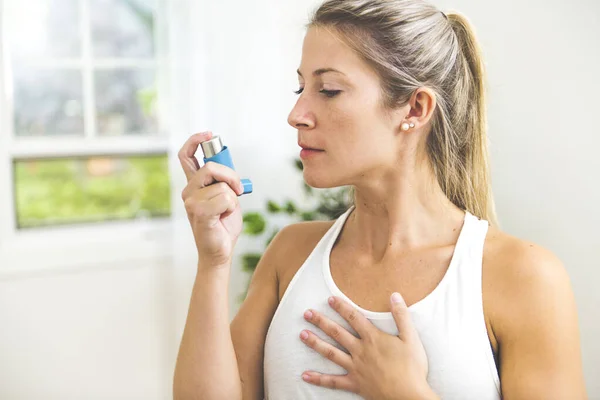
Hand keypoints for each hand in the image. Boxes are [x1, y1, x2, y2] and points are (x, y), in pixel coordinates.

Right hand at [178, 131, 244, 268]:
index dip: (195, 141)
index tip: (208, 135)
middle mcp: (189, 191)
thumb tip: (228, 170)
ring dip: (232, 198)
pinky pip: (224, 198)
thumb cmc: (223, 225)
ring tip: (226, 212)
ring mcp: (191, 202)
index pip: (186, 156)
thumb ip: (223, 181)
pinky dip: (230, 207)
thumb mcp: (227, 197)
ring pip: (222, 186)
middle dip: (230, 176)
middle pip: (210, 167)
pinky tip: (223, 217)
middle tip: (239, 190)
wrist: (220, 252)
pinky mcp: (199, 212)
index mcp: (194, 185)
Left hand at [299, 293, 438, 399]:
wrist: (409, 396)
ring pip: (331, 353)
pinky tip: (305, 375)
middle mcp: (360, 351)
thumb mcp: (411, 338)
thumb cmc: (412, 368)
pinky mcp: (354, 383)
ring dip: (315, 343)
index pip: (354, 318)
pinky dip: (318, 379)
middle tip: (306, 313)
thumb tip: (395, 295)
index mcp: (373, 338)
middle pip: (337, 333)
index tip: (329, 299)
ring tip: (302, 335)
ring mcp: (355, 368)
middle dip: (321, 321)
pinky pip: (333, 381)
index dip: (341, 307)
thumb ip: (402, 315)